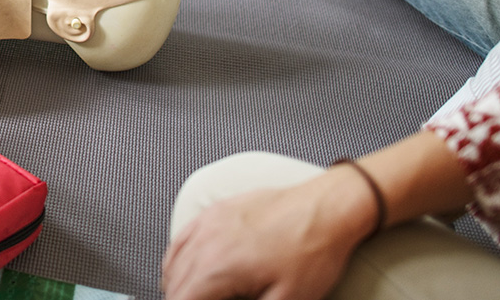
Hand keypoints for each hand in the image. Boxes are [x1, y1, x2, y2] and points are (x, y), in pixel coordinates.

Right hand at [162, 170, 372, 299]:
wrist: (326, 208)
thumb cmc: (311, 252)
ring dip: (177, 285)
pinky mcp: (215, 211)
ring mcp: (207, 223)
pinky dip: (177, 260)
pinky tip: (186, 270)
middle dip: (182, 298)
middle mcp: (205, 243)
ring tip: (194, 296)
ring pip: (173, 263)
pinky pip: (181, 239)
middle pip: (174, 285)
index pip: (181, 299)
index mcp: (218, 269)